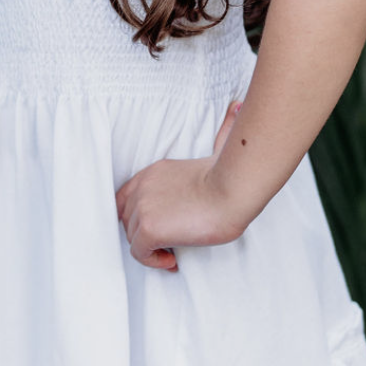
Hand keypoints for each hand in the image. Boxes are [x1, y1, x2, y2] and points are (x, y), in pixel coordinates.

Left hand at [115, 101, 245, 270]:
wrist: (233, 188)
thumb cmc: (231, 175)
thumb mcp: (217, 148)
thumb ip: (220, 133)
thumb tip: (238, 106)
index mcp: (154, 172)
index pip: (127, 195)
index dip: (138, 214)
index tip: (163, 225)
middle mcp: (143, 187)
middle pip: (126, 217)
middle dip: (144, 232)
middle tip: (168, 241)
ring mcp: (143, 207)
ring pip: (132, 236)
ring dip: (150, 248)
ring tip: (171, 252)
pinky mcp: (149, 228)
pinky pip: (139, 252)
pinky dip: (153, 260)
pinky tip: (172, 259)